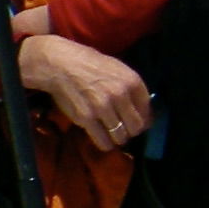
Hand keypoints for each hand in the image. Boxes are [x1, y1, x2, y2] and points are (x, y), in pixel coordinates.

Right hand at [15, 32, 153, 150]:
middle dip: (131, 131)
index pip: (147, 112)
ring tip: (112, 135)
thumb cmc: (90, 64)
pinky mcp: (86, 118)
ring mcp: (103, 108)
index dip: (143, 120)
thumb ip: (132, 89)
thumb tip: (143, 111)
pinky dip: (104, 143)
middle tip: (124, 129)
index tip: (136, 121)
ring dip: (117, 138)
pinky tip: (102, 139)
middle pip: (137, 127)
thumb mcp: (118, 69)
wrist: (61, 64)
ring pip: (121, 137)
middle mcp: (121, 95)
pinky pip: (102, 141)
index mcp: (132, 81)